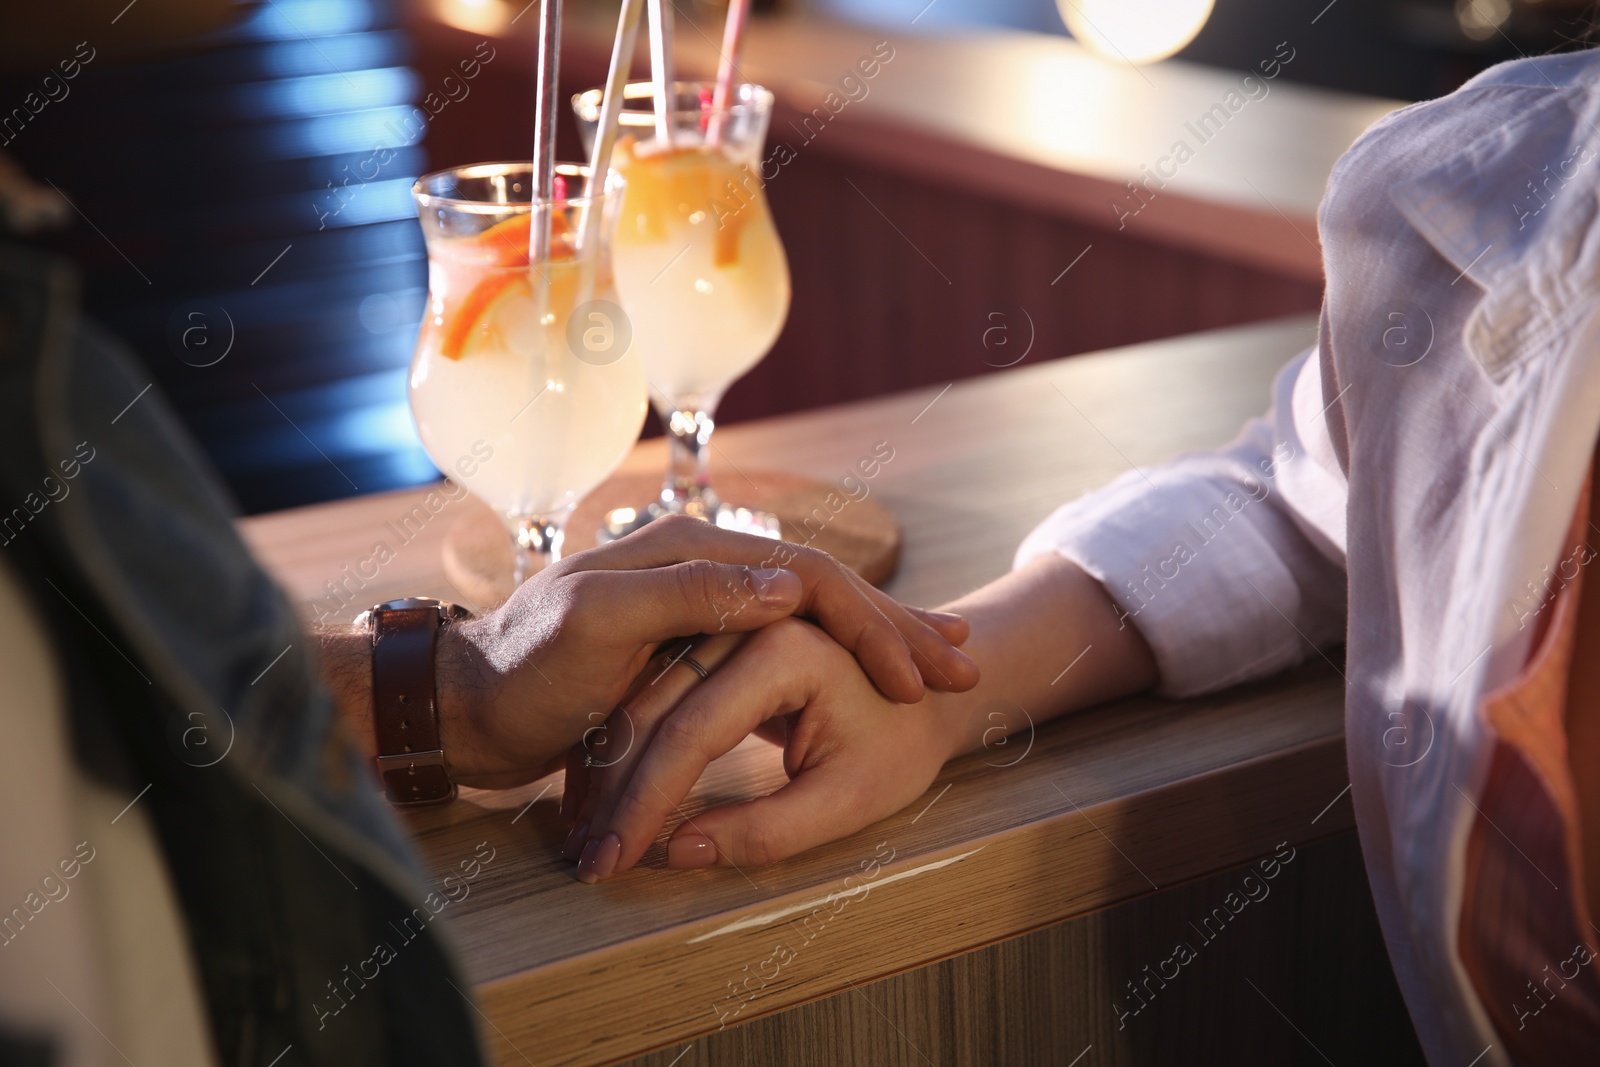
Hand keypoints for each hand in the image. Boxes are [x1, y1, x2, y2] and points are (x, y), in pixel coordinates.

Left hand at [437, 515, 976, 787]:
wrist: (468, 706)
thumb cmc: (527, 668)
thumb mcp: (600, 623)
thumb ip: (689, 593)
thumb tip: (791, 581)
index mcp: (690, 551)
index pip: (808, 575)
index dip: (873, 619)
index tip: (922, 673)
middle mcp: (704, 568)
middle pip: (826, 591)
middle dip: (897, 629)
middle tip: (964, 671)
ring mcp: (701, 609)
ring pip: (815, 621)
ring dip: (879, 645)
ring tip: (941, 671)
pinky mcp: (693, 652)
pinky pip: (784, 652)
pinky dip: (836, 665)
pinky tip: (869, 682)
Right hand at [565, 619, 961, 881]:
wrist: (929, 705)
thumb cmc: (899, 752)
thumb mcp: (846, 803)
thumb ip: (769, 831)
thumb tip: (680, 852)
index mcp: (785, 647)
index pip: (692, 731)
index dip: (647, 804)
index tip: (613, 865)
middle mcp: (749, 623)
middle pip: (655, 709)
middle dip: (616, 791)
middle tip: (585, 862)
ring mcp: (729, 628)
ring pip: (645, 700)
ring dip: (612, 772)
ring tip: (586, 841)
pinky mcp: (718, 645)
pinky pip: (657, 697)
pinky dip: (629, 752)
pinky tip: (603, 802)